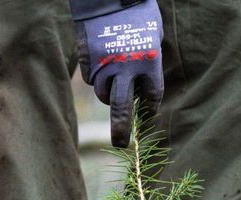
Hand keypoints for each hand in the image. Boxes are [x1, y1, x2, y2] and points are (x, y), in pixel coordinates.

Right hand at [74, 0, 163, 146]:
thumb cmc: (138, 14)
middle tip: (122, 144)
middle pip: (122, 107)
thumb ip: (149, 62)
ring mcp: (103, 66)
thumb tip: (141, 85)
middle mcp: (125, 68)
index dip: (150, 107)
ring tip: (112, 85)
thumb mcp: (153, 37)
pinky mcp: (87, 62)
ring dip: (108, 95)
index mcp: (148, 62)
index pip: (151, 96)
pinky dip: (97, 76)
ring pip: (103, 94)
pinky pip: (92, 78)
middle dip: (121, 129)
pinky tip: (101, 63)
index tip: (147, 114)